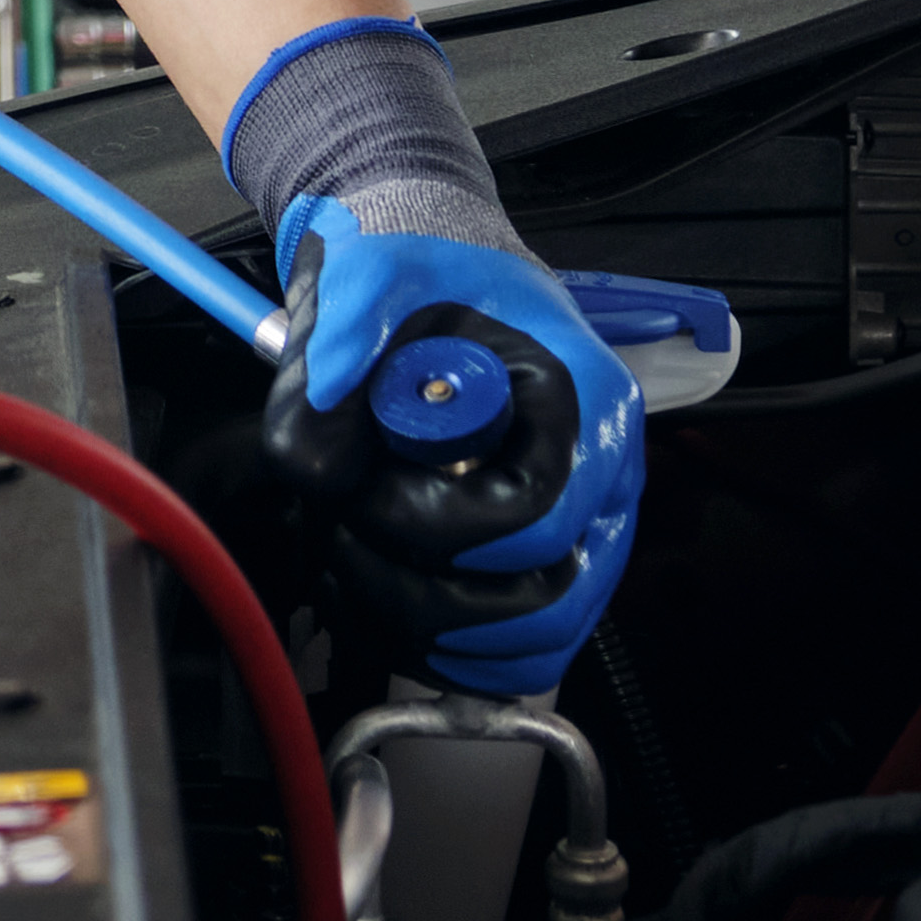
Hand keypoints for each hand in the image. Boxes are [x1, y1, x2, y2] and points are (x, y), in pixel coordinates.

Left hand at [257, 195, 642, 696]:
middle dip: (418, 586)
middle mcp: (606, 477)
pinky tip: (374, 592)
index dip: (427, 524)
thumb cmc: (421, 266)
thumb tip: (314, 454)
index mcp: (584, 401)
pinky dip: (442, 649)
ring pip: (531, 645)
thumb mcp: (369, 271)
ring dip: (423, 626)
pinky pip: (518, 654)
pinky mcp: (552, 565)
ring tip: (349, 558)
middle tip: (340, 531)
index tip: (356, 491)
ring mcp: (587, 530)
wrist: (438, 266)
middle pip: (540, 604)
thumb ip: (339, 342)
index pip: (530, 521)